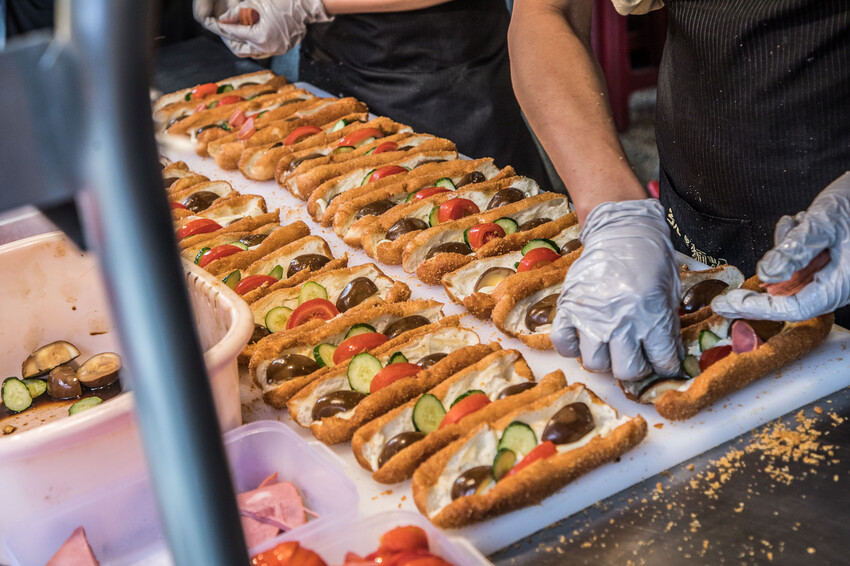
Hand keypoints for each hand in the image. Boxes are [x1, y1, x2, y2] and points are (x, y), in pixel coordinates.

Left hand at [194, 0, 331, 58]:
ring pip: (249, 52)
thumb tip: (223, 21)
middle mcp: (266, 48)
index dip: (222, 27)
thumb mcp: (256, 4)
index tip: (214, 23)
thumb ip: (237, 13)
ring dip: (240, 43)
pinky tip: (249, 34)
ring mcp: (274, 50)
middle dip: (229, 39)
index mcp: (260, 36)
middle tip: (223, 28)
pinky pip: (260, 50)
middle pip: (238, 49)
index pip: (234, 33)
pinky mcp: (280, 49)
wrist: (306, 6)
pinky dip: (251, 43)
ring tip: (235, 30)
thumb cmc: (282, 2)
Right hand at [550, 199, 682, 380]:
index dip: (665, 365)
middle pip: (626, 371)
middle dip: (633, 367)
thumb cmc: (650, 259)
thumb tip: (667, 355)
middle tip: (632, 356)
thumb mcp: (669, 292)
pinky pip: (563, 344)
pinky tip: (582, 337)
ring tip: (607, 346)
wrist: (621, 230)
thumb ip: (666, 326)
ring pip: (595, 363)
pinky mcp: (569, 309)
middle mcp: (622, 322)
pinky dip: (571, 346)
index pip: (662, 362)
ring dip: (603, 359)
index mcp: (653, 317)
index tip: (660, 361)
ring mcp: (592, 318)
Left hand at [712, 172, 849, 320]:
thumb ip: (795, 248)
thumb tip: (767, 274)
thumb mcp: (824, 221)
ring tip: (797, 225)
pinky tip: (802, 224)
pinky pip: (803, 264)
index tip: (728, 305)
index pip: (794, 308)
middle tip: (723, 297)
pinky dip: (794, 247)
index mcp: (843, 283)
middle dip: (763, 287)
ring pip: (794, 278)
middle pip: (791, 298)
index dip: (759, 308)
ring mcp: (836, 274)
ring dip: (784, 256)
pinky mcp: (832, 263)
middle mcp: (841, 284)